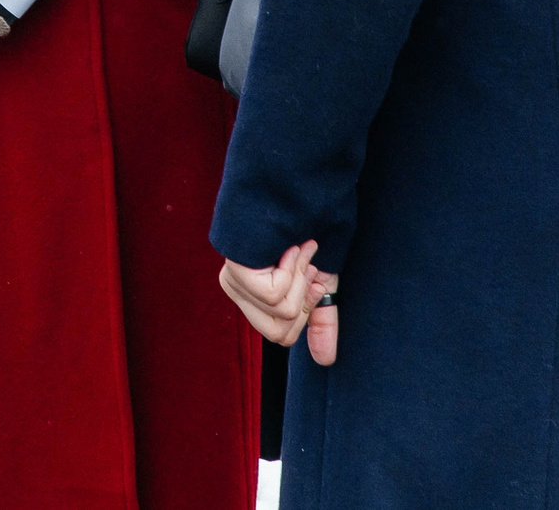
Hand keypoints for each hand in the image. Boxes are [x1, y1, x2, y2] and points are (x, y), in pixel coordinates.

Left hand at [217, 241, 334, 354]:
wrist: (296, 198)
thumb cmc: (304, 240)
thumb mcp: (319, 286)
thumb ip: (321, 321)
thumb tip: (325, 361)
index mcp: (250, 296)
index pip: (280, 335)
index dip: (305, 314)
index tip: (318, 284)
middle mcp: (236, 291)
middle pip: (277, 333)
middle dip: (304, 302)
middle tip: (310, 268)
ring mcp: (233, 283)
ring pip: (280, 312)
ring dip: (301, 279)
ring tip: (300, 250)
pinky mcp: (236, 274)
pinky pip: (273, 295)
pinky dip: (291, 270)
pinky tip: (290, 247)